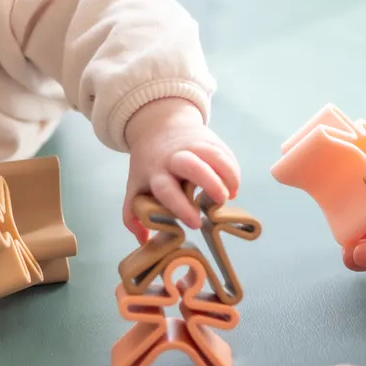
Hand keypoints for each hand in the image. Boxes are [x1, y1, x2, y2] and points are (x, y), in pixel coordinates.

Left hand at [122, 98, 240, 241]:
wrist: (158, 124)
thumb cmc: (149, 164)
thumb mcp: (136, 184)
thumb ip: (133, 214)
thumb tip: (144, 241)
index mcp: (155, 172)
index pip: (166, 190)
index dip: (181, 207)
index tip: (196, 223)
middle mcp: (174, 158)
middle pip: (192, 166)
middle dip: (209, 183)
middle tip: (220, 202)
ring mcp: (193, 146)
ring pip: (214, 156)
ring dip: (227, 176)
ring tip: (231, 195)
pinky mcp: (209, 140)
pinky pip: (225, 153)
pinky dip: (232, 170)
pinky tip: (232, 186)